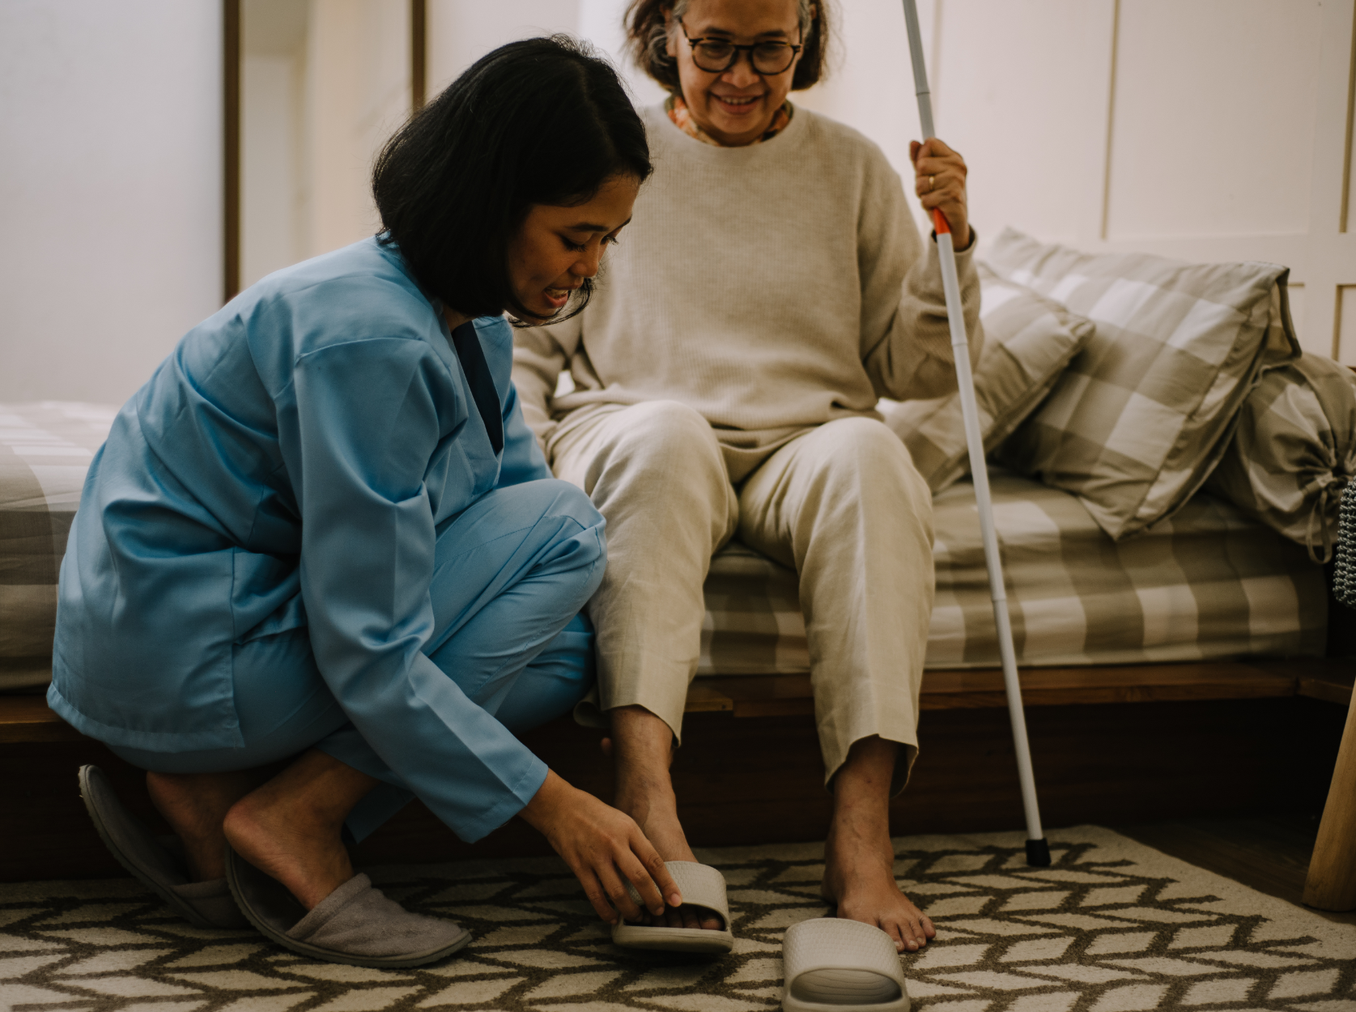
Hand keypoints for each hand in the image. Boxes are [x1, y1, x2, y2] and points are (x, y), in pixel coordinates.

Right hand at [519, 770, 681, 923]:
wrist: (560, 806)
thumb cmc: (594, 814)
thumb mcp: (621, 820)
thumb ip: (635, 843)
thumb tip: (652, 870)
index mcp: (629, 830)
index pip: (654, 861)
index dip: (667, 884)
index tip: (676, 900)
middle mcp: (614, 843)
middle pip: (640, 878)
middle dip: (653, 900)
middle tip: (659, 912)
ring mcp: (595, 856)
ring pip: (618, 891)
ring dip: (630, 909)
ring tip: (638, 917)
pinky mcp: (579, 866)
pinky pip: (595, 895)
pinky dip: (605, 910)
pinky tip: (612, 918)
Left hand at [910, 137, 970, 249]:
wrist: (954, 224)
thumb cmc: (940, 197)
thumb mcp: (929, 176)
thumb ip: (920, 159)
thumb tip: (913, 143)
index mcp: (954, 158)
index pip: (930, 143)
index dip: (921, 157)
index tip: (926, 170)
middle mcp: (958, 167)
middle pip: (922, 164)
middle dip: (919, 179)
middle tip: (930, 189)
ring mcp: (956, 181)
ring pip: (921, 183)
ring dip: (922, 194)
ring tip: (934, 198)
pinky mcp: (952, 197)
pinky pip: (925, 199)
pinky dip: (926, 205)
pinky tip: (937, 207)